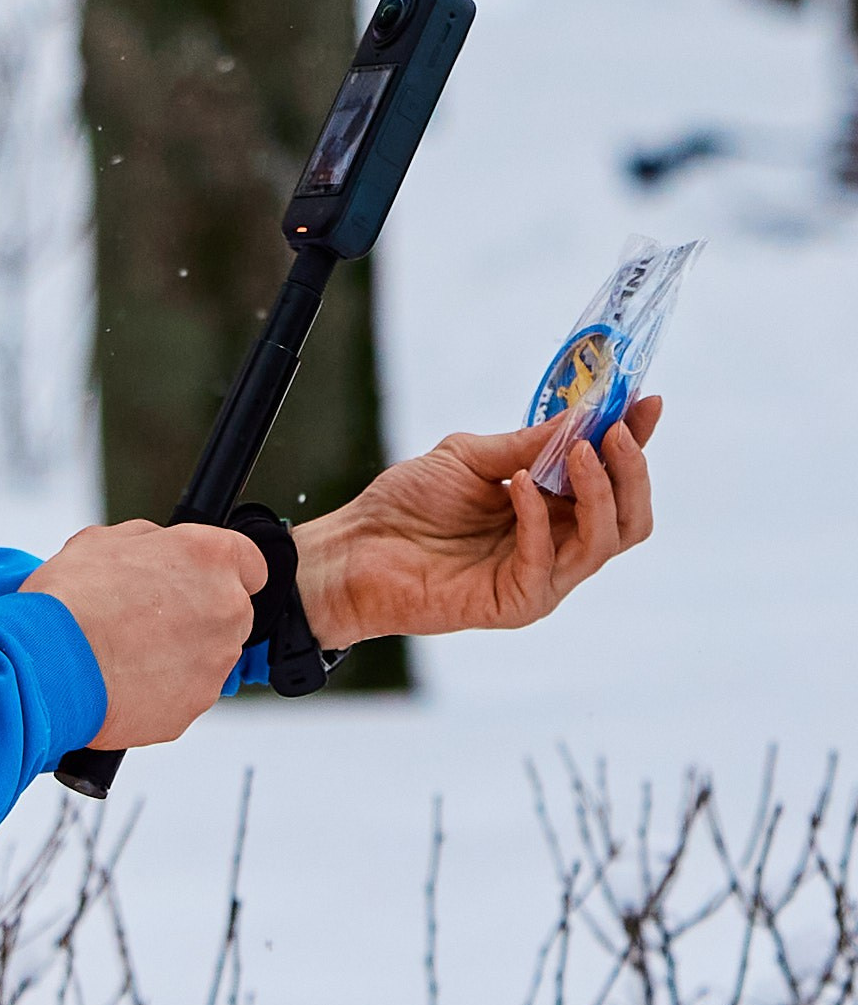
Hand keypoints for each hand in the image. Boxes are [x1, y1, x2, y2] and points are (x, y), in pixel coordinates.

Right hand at [23, 519, 266, 749]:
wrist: (49, 664)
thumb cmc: (70, 599)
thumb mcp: (102, 541)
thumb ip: (148, 541)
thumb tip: (157, 548)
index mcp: (210, 557)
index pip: (251, 563)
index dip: (222, 571)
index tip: (199, 580)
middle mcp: (226, 607)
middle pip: (230, 612)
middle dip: (197, 615)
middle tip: (147, 619)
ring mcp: (216, 660)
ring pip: (209, 655)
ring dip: (180, 654)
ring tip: (128, 653)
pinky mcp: (197, 703)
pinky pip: (187, 692)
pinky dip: (163, 688)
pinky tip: (125, 680)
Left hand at [292, 397, 660, 649]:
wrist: (356, 548)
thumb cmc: (408, 504)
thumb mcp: (469, 457)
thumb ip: (526, 444)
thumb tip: (584, 416)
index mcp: (551, 508)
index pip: (612, 479)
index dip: (635, 443)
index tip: (647, 403)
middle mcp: (557, 544)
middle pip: (629, 518)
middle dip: (631, 471)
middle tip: (617, 431)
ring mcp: (542, 577)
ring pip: (605, 542)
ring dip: (598, 491)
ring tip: (578, 452)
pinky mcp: (517, 602)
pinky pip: (547, 561)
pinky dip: (539, 519)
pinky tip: (518, 486)